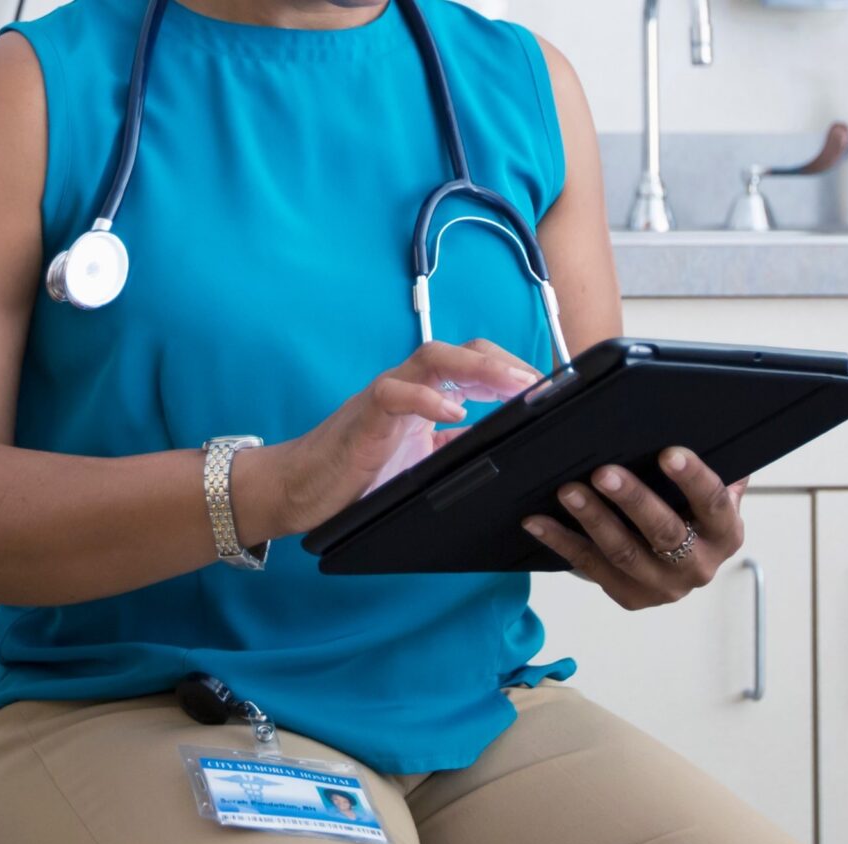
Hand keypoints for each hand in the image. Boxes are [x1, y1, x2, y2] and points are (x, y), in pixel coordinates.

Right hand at [239, 339, 540, 540]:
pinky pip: (396, 393)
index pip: (473, 364)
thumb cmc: (356, 475)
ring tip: (514, 387)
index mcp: (424, 396)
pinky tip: (454, 412)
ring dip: (479, 368)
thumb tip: (501, 447)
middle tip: (541, 384)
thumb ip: (454, 447)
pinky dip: (427, 399)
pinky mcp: (364, 415)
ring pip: (433, 358)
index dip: (510, 368)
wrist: (300, 489)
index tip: (547, 388)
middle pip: (461, 351)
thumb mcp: (421, 463)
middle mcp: (407, 386)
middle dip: (504, 362)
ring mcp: (385, 395)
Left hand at [521, 448, 747, 609]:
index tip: (668, 452)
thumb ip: (711, 463)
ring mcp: (663, 587)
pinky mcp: (630, 596)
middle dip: (633, 500)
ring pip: (624, 552)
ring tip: (568, 491)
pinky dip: (562, 541)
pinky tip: (537, 521)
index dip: (692, 478)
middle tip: (604, 472)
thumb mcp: (706, 494)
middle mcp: (699, 566)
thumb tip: (702, 420)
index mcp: (725, 534)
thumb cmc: (691, 514)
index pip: (713, 503)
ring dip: (593, 519)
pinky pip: (590, 566)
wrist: (680, 565)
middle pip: (665, 532)